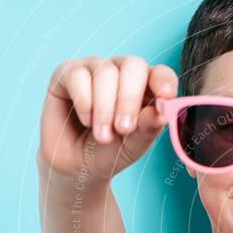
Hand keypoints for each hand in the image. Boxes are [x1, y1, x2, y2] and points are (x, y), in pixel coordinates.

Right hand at [39, 55, 177, 183]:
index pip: (160, 72)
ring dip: (105, 107)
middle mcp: (121, 72)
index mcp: (146, 87)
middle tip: (124, 129)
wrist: (77, 167)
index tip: (166, 98)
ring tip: (103, 136)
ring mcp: (94, 70)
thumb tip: (162, 113)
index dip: (163, 81)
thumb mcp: (134, 145)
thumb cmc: (110, 152)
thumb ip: (148, 127)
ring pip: (105, 71)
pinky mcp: (66, 73)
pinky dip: (83, 99)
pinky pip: (76, 73)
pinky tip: (86, 120)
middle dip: (130, 98)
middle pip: (133, 66)